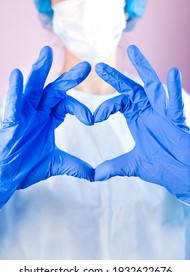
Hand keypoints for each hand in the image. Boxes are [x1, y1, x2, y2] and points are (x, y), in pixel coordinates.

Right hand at [0, 46, 93, 207]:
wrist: (10, 176)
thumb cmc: (30, 166)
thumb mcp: (58, 163)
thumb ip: (77, 166)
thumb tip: (96, 175)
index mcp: (49, 119)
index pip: (67, 105)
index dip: (80, 108)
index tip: (92, 119)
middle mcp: (38, 112)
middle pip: (54, 90)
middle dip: (69, 78)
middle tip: (86, 66)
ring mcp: (24, 113)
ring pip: (33, 88)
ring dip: (39, 71)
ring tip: (47, 52)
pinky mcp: (11, 120)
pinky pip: (13, 102)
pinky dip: (16, 90)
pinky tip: (18, 75)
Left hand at [94, 45, 189, 203]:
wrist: (182, 175)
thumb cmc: (162, 166)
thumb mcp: (133, 165)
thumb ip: (114, 167)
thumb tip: (95, 175)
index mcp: (137, 117)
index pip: (118, 103)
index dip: (105, 108)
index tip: (93, 118)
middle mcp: (149, 111)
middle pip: (131, 88)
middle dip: (115, 77)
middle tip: (99, 66)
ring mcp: (163, 113)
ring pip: (152, 86)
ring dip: (143, 68)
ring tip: (132, 50)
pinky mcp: (177, 120)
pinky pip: (175, 103)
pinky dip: (174, 89)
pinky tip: (173, 73)